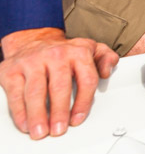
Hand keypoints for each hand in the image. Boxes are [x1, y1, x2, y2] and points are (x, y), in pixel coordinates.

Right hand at [0, 28, 118, 139]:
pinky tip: (25, 122)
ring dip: (38, 114)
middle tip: (59, 129)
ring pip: (36, 92)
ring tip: (41, 130)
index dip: (83, 102)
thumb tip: (107, 71)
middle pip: (59, 87)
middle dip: (60, 112)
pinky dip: (20, 111)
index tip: (78, 118)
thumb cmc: (64, 52)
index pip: (86, 80)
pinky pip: (16, 93)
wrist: (33, 40)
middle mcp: (55, 55)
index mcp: (78, 52)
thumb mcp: (91, 49)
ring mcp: (32, 61)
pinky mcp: (11, 70)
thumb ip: (106, 58)